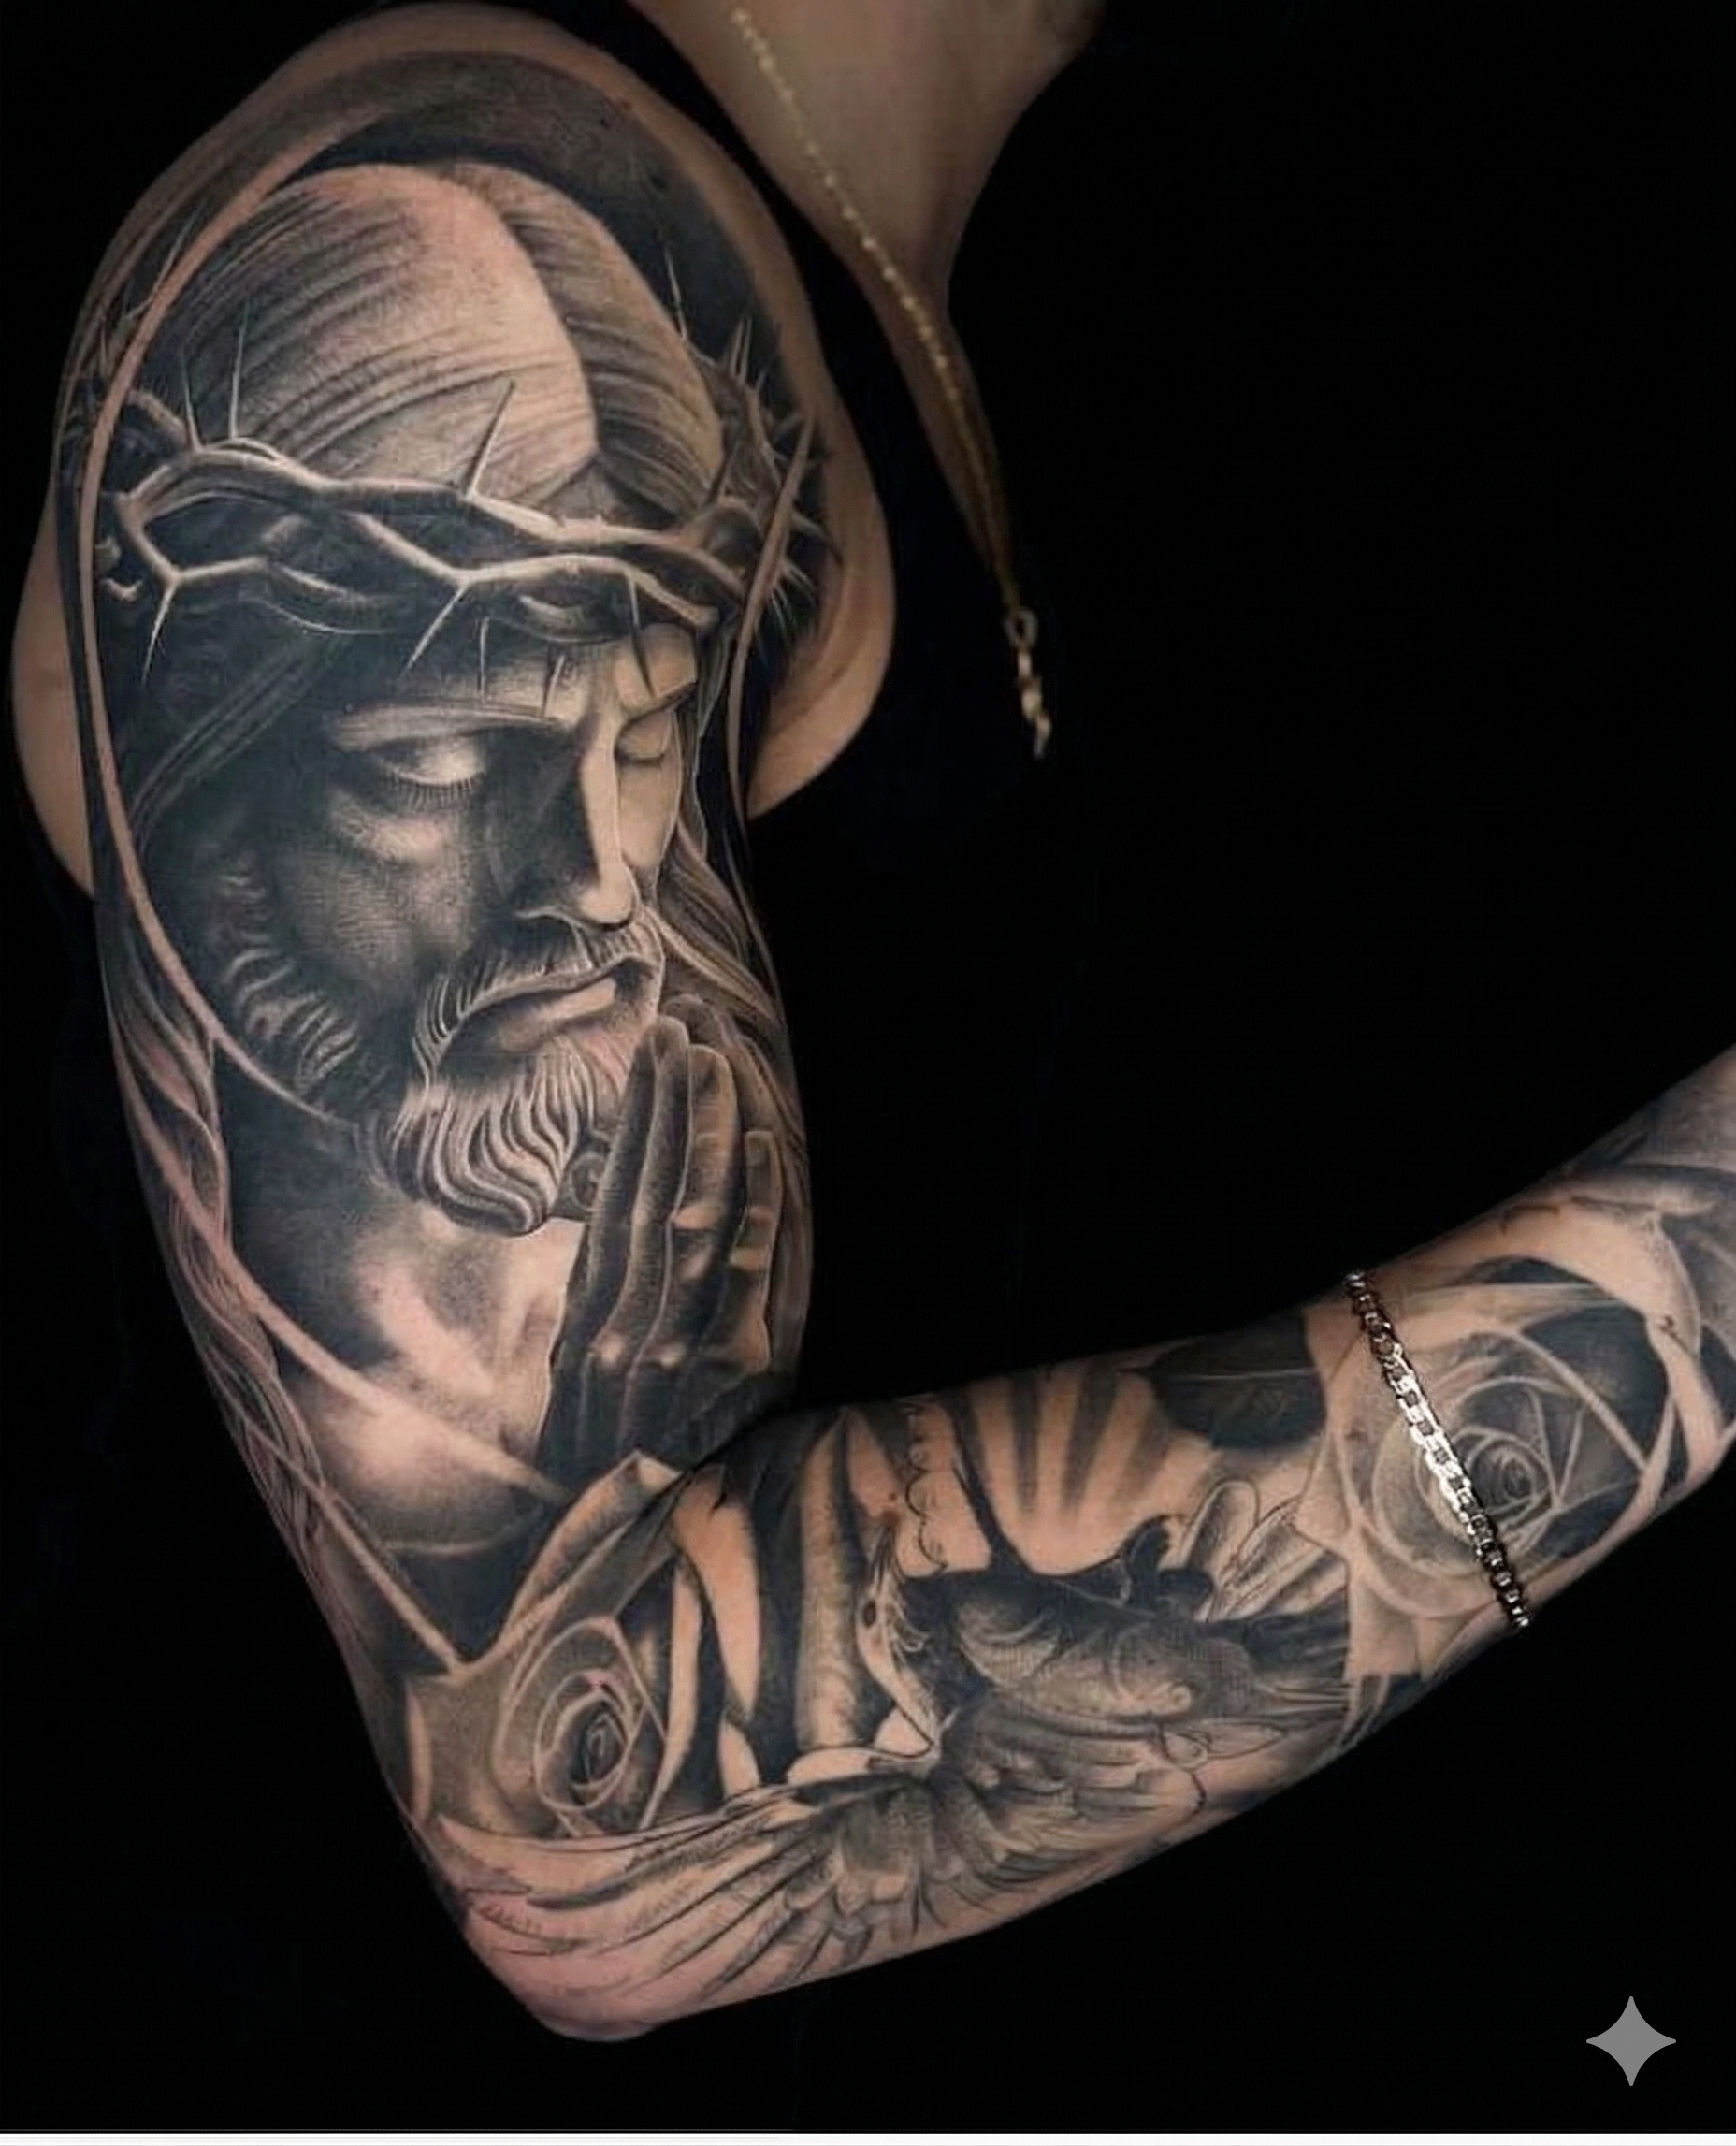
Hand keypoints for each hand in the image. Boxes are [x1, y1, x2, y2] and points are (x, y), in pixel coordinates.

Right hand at [547, 1006, 786, 1479]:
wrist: (617, 1574)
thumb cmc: (605, 1477)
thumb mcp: (590, 1385)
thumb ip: (601, 1304)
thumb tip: (620, 1216)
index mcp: (590, 1318)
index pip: (619, 1190)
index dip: (640, 1116)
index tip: (657, 1047)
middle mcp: (625, 1322)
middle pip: (654, 1186)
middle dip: (674, 1100)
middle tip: (689, 1019)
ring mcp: (677, 1346)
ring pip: (695, 1212)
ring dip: (709, 1130)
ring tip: (716, 1054)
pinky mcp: (731, 1375)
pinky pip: (745, 1274)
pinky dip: (753, 1206)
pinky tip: (761, 1146)